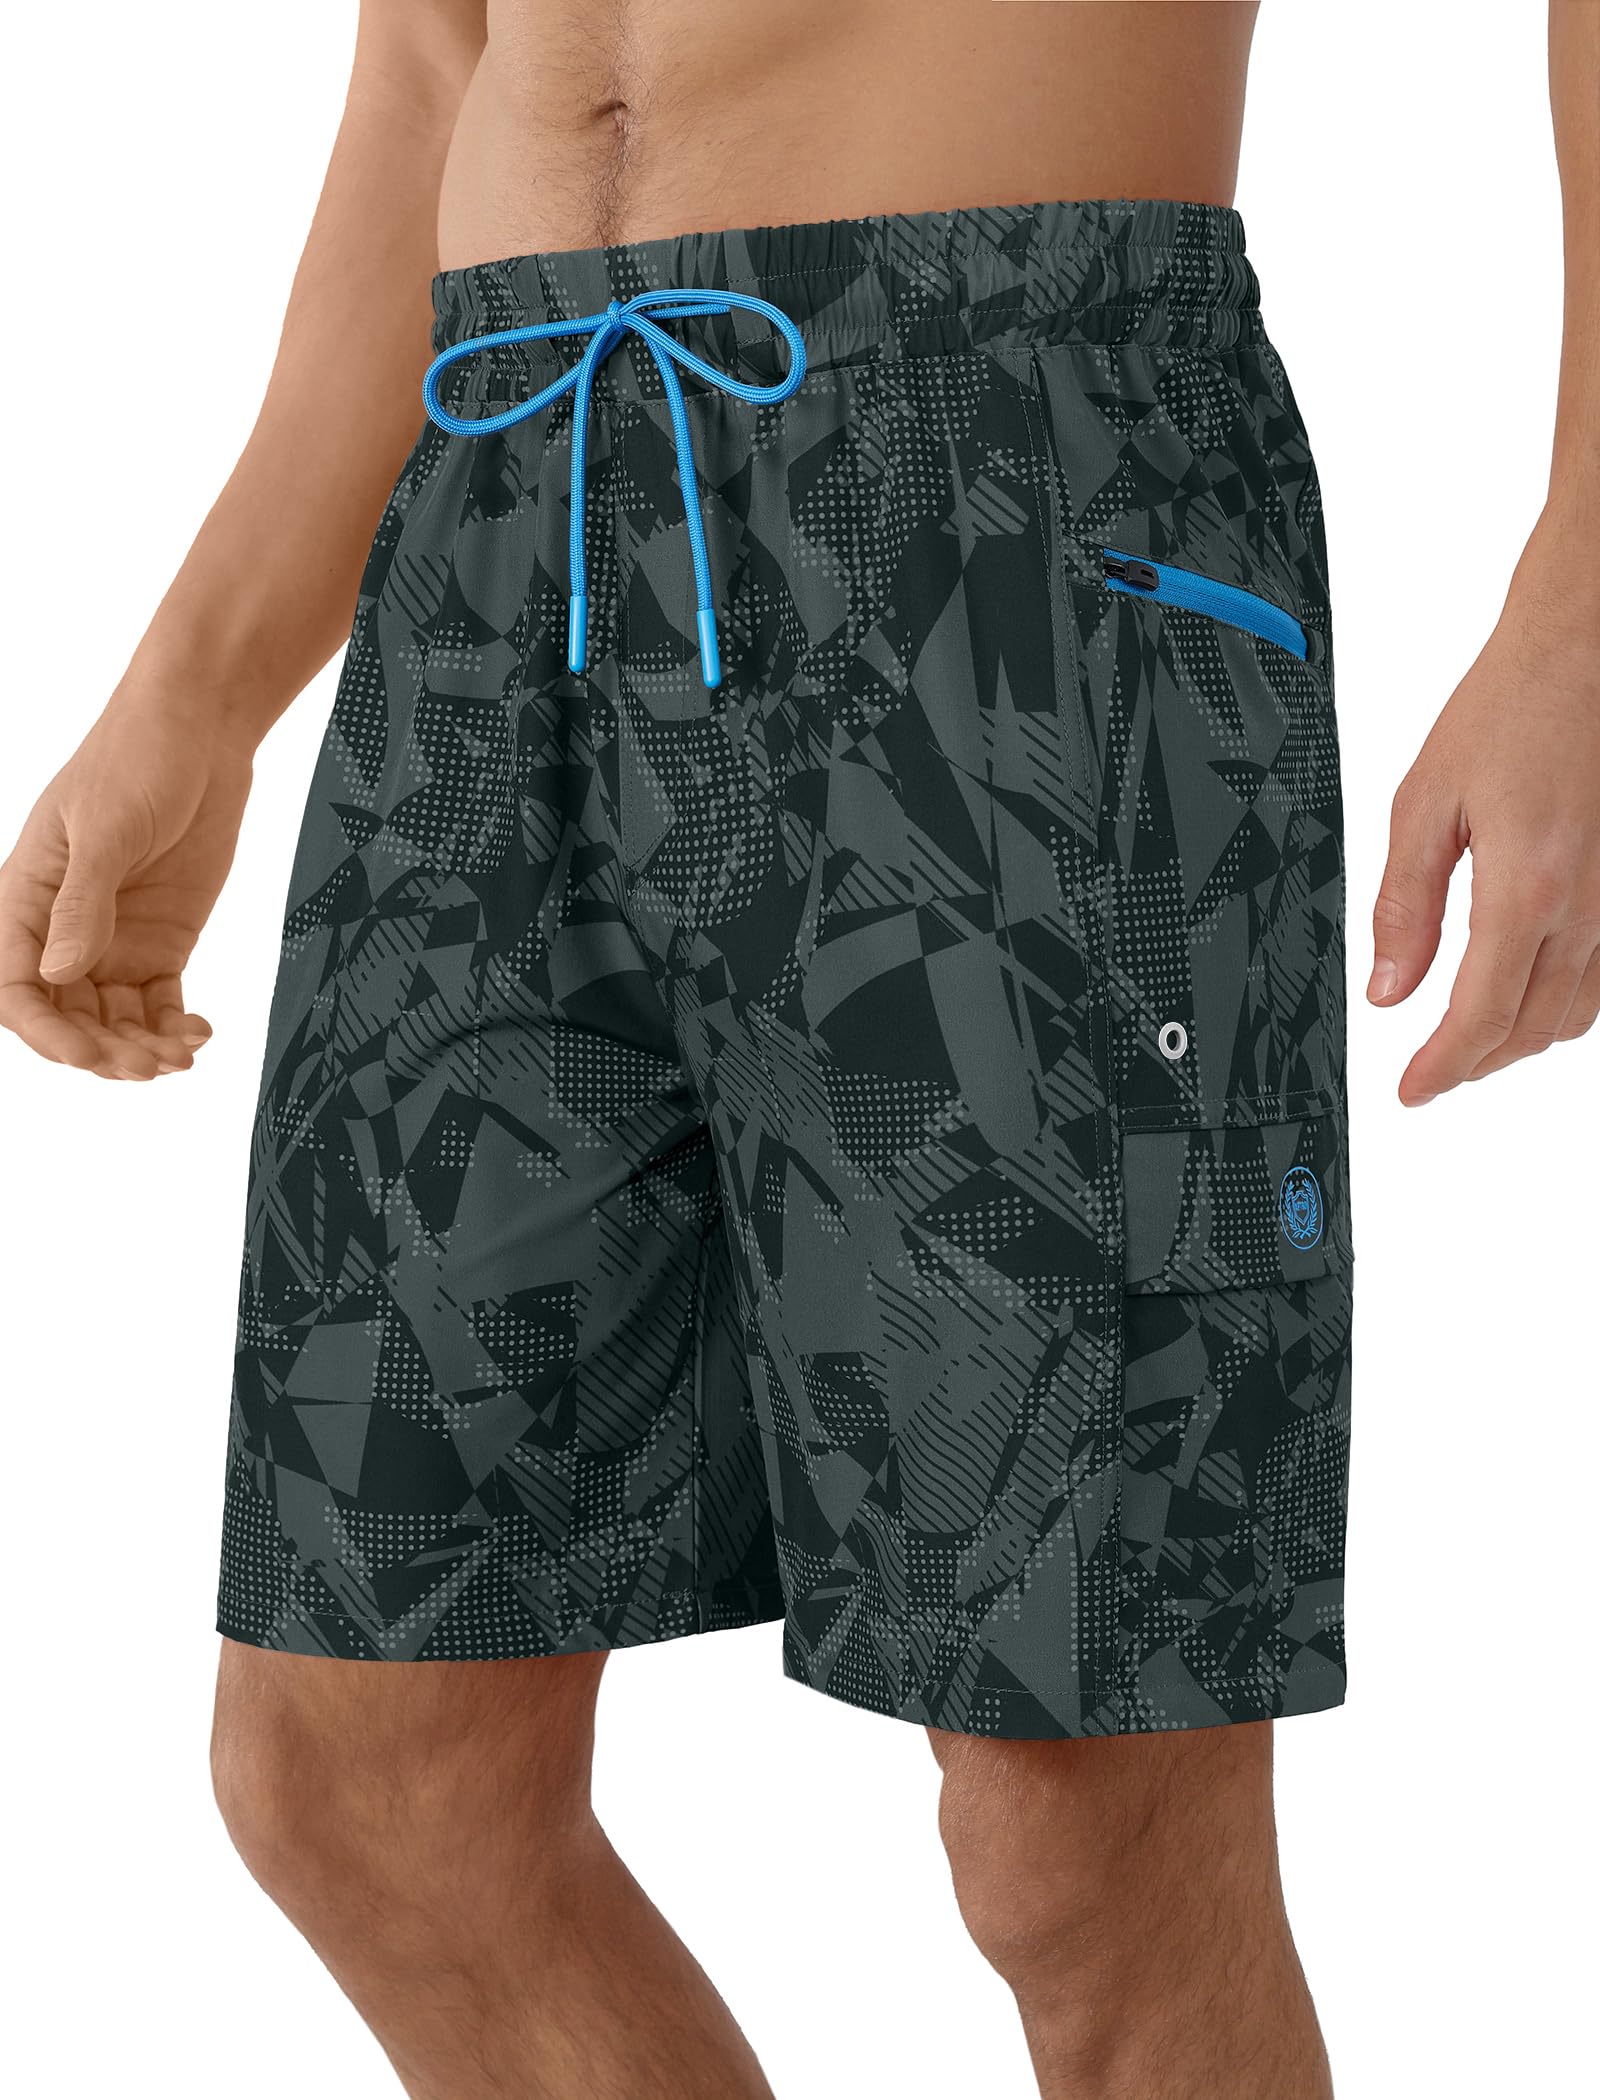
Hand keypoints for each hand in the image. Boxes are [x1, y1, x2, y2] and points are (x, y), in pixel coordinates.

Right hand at [0, 692, 253, 1078]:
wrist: (202, 734)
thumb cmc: (137, 759)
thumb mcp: (107, 829)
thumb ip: (83, 903)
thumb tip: (57, 974)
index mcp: (25, 899)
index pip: (16, 988)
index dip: (44, 1032)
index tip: (88, 1055)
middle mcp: (62, 931)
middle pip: (66, 1017)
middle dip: (102, 1052)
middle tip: (149, 1067)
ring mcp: (112, 941)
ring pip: (113, 1021)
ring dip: (141, 1049)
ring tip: (180, 1057)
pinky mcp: (161, 943)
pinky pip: (158, 1004)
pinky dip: (173, 1028)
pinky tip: (197, 1035)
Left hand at [1369, 534, 1599, 1104]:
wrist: (1588, 654)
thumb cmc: (1512, 710)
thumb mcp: (1426, 804)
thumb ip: (1406, 906)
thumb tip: (1389, 988)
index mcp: (1528, 890)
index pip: (1481, 1018)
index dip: (1442, 1069)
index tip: (1411, 1091)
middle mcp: (1587, 907)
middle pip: (1533, 1029)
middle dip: (1477, 1063)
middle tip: (1432, 1073)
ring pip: (1578, 1012)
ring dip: (1522, 1041)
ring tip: (1472, 1045)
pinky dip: (1566, 1005)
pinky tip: (1531, 995)